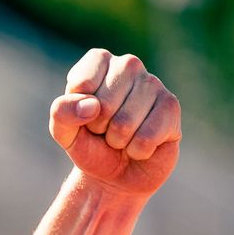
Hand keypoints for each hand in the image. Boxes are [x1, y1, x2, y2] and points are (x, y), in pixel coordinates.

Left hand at [48, 49, 181, 198]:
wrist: (117, 173)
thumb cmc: (89, 144)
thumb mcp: (64, 131)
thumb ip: (62, 113)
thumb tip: (92, 106)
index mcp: (99, 62)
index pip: (82, 83)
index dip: (77, 111)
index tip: (84, 115)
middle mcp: (128, 65)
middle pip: (104, 104)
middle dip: (99, 127)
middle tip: (105, 130)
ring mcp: (153, 83)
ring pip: (125, 122)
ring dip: (118, 141)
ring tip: (122, 137)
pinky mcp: (171, 106)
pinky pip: (147, 137)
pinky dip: (138, 150)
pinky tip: (141, 145)